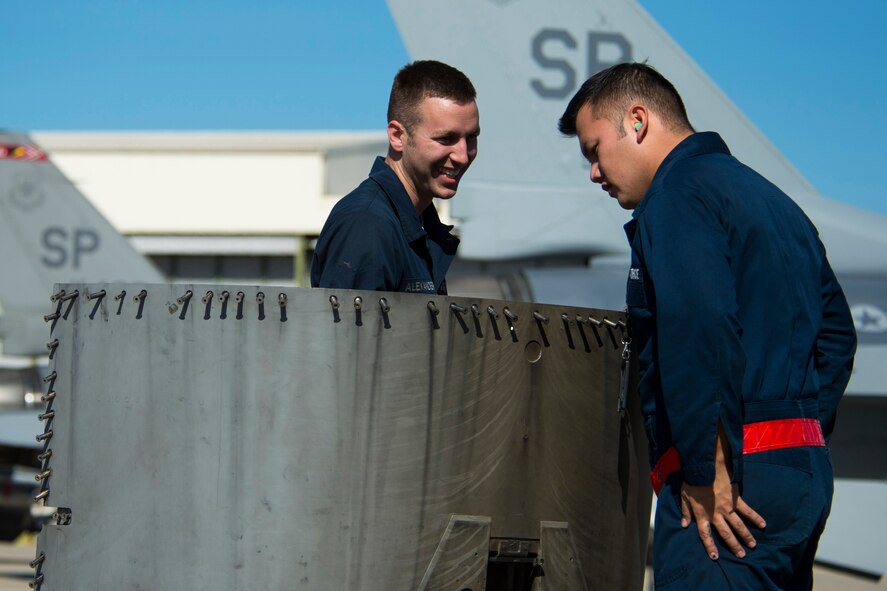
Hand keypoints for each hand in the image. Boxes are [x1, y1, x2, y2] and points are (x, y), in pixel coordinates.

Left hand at [679, 427, 765, 559]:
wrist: (705, 467)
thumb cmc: (693, 481)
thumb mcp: (684, 496)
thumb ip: (685, 511)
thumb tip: (684, 525)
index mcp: (702, 515)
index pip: (705, 534)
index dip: (710, 546)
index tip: (715, 557)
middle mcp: (716, 514)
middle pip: (726, 533)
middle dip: (734, 545)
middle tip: (742, 555)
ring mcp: (727, 507)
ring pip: (738, 525)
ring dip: (746, 536)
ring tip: (753, 545)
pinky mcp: (736, 499)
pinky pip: (747, 510)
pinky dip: (755, 517)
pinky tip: (763, 524)